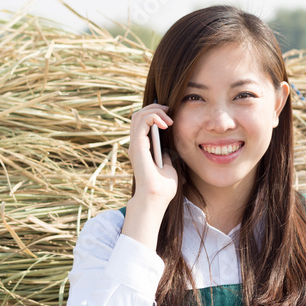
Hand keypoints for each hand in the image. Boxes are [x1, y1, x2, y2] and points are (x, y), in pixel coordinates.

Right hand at [121, 103, 177, 250]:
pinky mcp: (138, 146)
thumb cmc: (163, 187)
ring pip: (138, 115)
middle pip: (139, 115)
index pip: (142, 122)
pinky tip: (165, 123)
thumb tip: (169, 148)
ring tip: (168, 116)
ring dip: (154, 110)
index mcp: (142, 148)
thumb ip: (166, 155)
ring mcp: (135, 145)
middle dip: (154, 107)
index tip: (170, 114)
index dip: (154, 113)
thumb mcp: (168, 165)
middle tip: (169, 110)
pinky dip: (153, 117)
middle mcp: (136, 144)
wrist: (157, 198)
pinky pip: (142, 122)